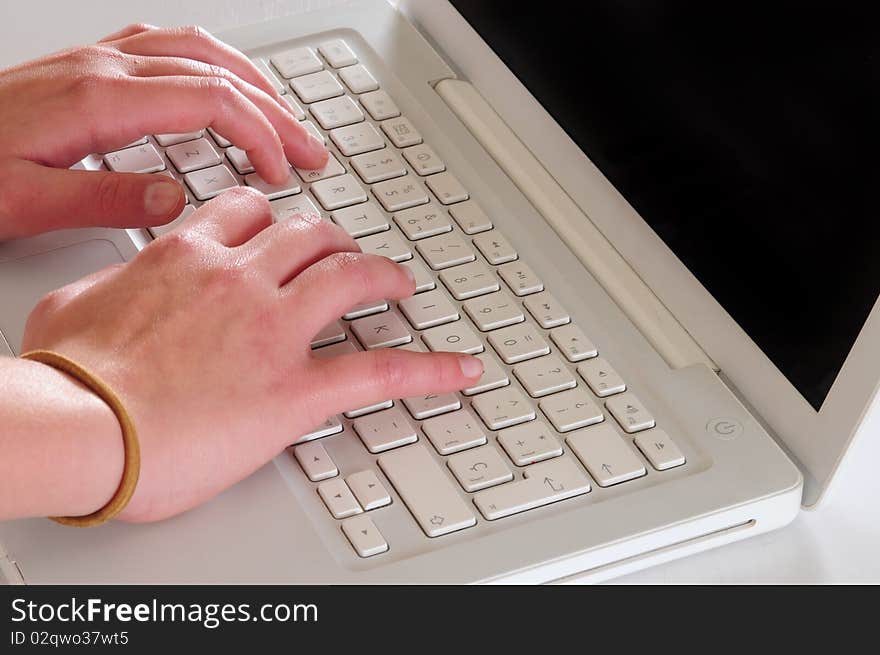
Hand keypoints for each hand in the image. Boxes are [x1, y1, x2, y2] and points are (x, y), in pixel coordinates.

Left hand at [0, 23, 327, 239]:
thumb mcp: (25, 203)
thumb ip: (105, 200)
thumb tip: (175, 198)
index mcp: (97, 100)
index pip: (208, 101)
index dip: (259, 133)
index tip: (283, 170)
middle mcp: (101, 68)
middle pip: (216, 70)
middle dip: (274, 109)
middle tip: (309, 147)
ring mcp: (94, 61)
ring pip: (196, 49)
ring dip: (250, 81)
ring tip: (283, 116)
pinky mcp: (87, 68)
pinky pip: (166, 46)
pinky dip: (211, 65)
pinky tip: (220, 84)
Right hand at [20, 189, 483, 521]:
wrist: (81, 429)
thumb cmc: (69, 380)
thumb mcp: (72, 307)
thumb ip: (110, 285)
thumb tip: (114, 286)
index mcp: (189, 257)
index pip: (251, 212)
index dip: (278, 218)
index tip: (288, 228)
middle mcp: (242, 280)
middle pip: (311, 234)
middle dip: (336, 239)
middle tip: (349, 254)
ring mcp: (277, 330)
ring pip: (351, 276)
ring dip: (383, 274)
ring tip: (401, 283)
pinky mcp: (297, 389)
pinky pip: (380, 371)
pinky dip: (429, 368)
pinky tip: (459, 369)